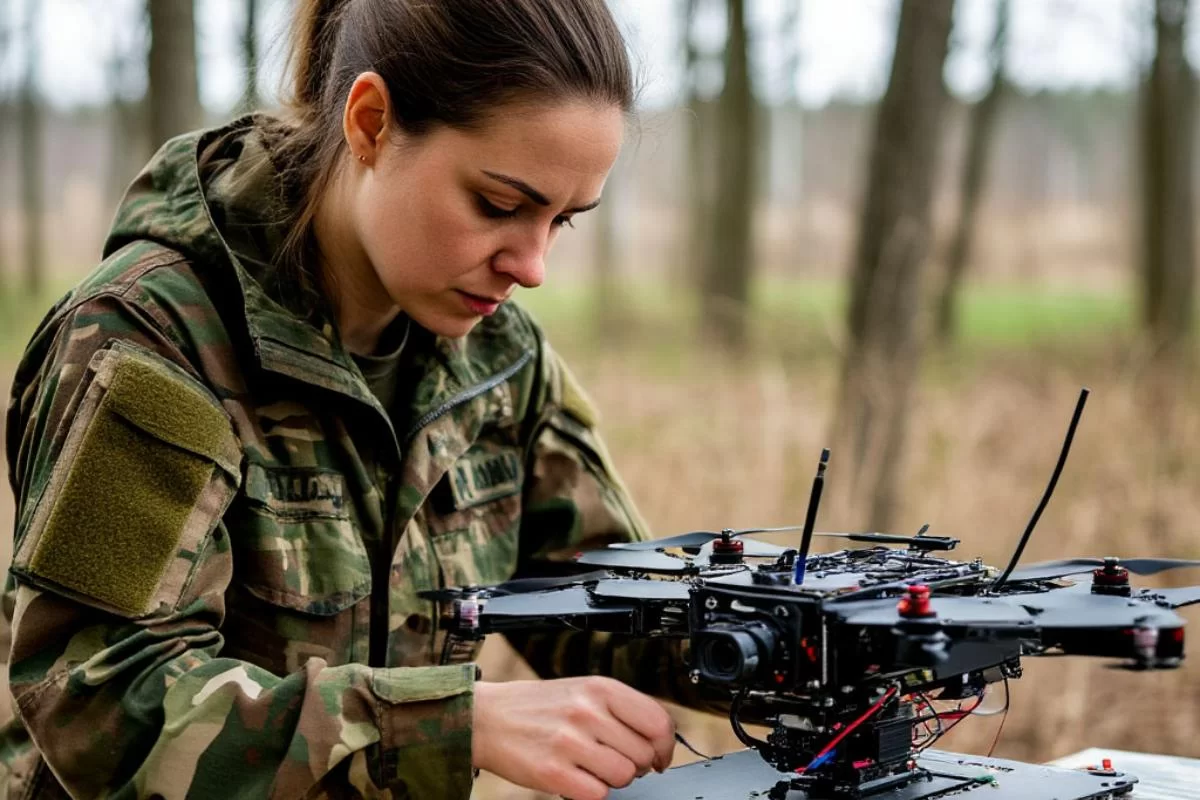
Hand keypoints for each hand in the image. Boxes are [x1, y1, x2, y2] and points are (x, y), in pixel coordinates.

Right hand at [472, 676, 675, 799]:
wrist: (488, 717)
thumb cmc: (539, 706)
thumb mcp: (583, 691)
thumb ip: (621, 709)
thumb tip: (658, 740)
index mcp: (600, 688)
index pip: (658, 722)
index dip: (665, 746)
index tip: (659, 756)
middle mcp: (587, 711)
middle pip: (642, 754)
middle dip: (634, 764)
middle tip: (612, 758)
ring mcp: (570, 742)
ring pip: (624, 776)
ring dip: (613, 778)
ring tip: (592, 766)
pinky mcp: (553, 772)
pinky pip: (597, 794)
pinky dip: (591, 791)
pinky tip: (576, 776)